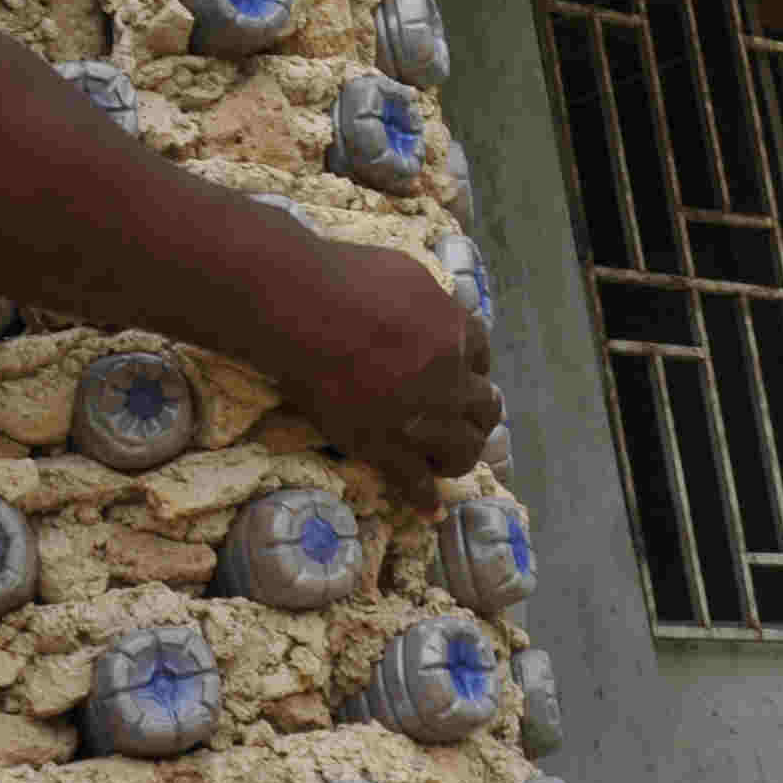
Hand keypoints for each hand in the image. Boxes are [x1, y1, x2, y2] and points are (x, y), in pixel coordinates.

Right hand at [279, 239, 502, 509]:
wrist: (299, 308)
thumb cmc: (342, 277)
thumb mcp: (404, 272)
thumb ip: (428, 300)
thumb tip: (436, 311)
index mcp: (452, 330)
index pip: (480, 354)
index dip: (471, 367)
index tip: (460, 375)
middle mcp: (446, 376)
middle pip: (483, 407)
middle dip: (475, 415)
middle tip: (462, 421)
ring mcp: (418, 415)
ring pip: (462, 449)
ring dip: (459, 456)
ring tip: (449, 462)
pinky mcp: (383, 444)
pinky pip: (415, 480)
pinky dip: (425, 497)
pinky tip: (430, 509)